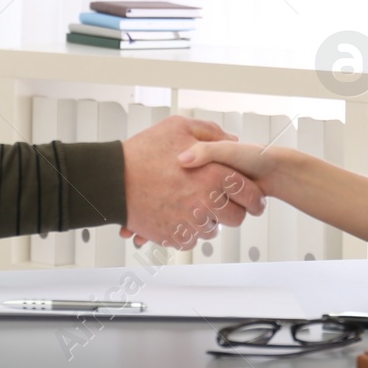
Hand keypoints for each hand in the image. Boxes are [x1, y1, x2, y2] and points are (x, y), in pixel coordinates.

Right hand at [119, 116, 265, 249]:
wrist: (112, 180)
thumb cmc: (143, 153)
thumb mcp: (178, 127)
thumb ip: (211, 133)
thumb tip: (232, 140)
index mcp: (213, 174)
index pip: (250, 193)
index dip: (255, 197)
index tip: (254, 200)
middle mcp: (205, 202)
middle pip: (236, 217)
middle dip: (231, 210)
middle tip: (221, 203)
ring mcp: (189, 222)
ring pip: (212, 230)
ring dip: (207, 220)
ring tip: (190, 204)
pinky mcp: (173, 237)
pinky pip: (191, 240)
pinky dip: (186, 230)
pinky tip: (176, 214)